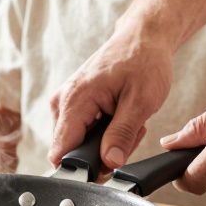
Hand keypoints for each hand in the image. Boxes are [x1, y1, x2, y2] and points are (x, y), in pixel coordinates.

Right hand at [47, 29, 174, 168]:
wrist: (142, 38)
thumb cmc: (144, 62)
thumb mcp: (141, 102)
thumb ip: (122, 135)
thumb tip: (110, 163)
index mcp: (75, 101)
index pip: (61, 152)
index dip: (84, 167)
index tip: (108, 166)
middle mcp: (62, 102)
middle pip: (72, 151)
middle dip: (102, 153)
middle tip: (130, 134)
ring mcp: (65, 103)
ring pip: (79, 144)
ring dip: (106, 142)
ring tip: (128, 121)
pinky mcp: (72, 104)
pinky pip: (83, 132)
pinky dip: (104, 132)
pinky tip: (120, 117)